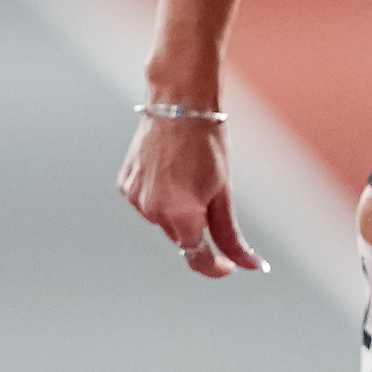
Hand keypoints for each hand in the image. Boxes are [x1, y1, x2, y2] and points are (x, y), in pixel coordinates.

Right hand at [117, 113, 266, 278]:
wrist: (178, 105)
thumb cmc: (206, 142)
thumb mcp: (224, 192)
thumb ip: (231, 235)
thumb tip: (247, 264)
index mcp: (182, 214)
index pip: (197, 257)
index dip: (215, 266)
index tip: (226, 266)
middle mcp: (153, 211)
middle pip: (181, 237)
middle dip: (196, 225)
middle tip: (208, 192)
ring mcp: (135, 198)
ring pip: (162, 221)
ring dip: (176, 210)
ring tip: (186, 175)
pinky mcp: (124, 186)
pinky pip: (146, 204)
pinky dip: (159, 196)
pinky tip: (168, 172)